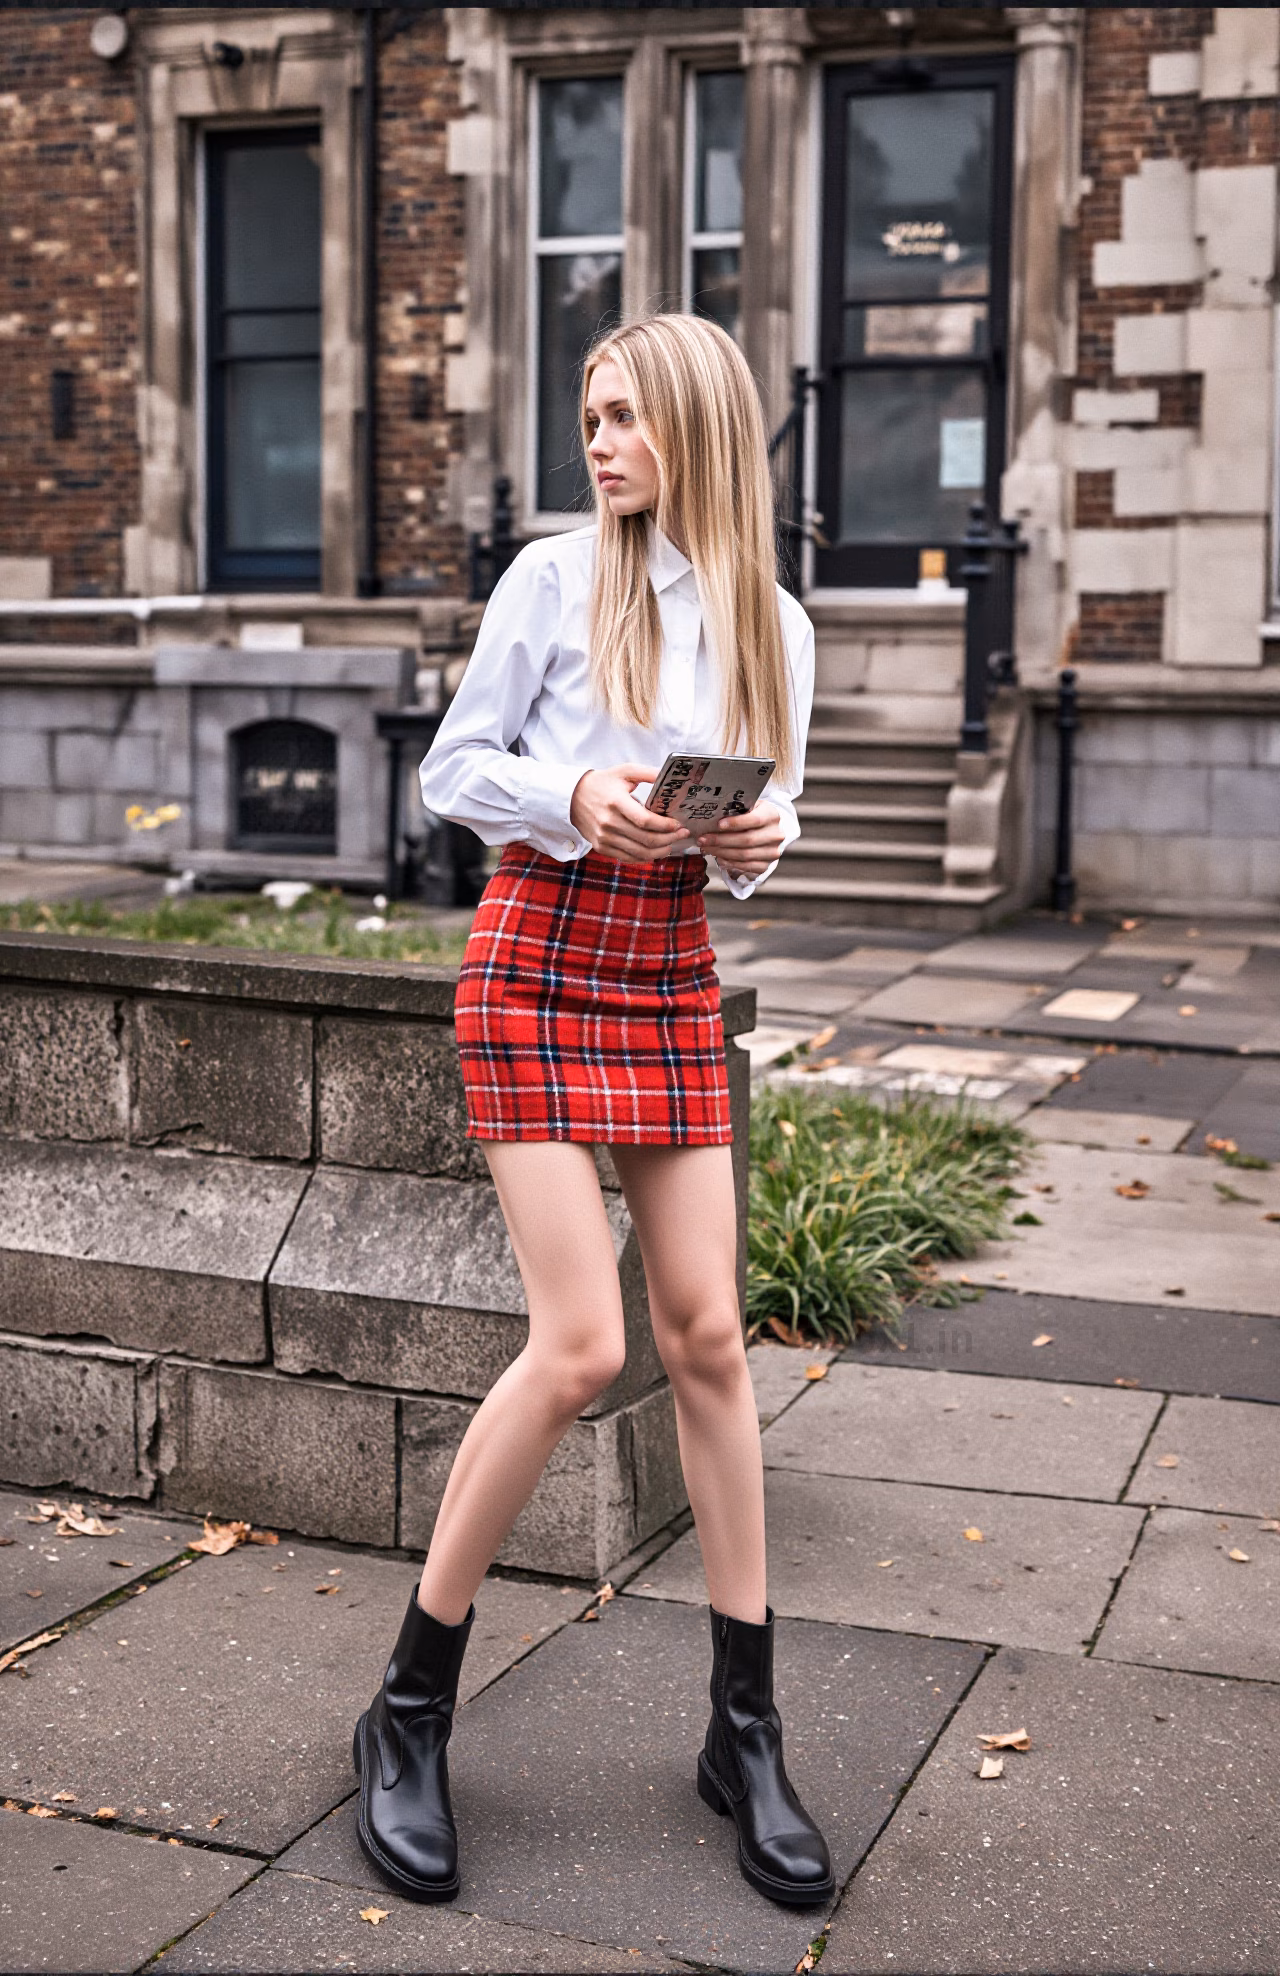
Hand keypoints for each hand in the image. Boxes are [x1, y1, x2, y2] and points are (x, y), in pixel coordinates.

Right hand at [569, 764, 689, 863]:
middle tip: (681, 834)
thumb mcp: (624, 771)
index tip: (678, 824)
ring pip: (639, 853)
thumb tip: (671, 778)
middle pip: (646, 839)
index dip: (665, 825)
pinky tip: (656, 851)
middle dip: (669, 839)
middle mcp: (609, 823)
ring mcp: (604, 838)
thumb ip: (648, 773)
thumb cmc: (602, 783)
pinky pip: (628, 858)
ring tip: (672, 844)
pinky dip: (645, 858)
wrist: (573, 797)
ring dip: (660, 851)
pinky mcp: (602, 847)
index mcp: (616, 802)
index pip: (646, 820)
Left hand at [695, 801, 785, 880]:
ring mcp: (772, 852)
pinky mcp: (766, 865)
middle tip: (702, 839)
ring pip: (744, 855)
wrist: (767, 830)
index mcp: (772, 815)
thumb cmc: (752, 815)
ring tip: (706, 848)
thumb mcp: (748, 807)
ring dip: (721, 853)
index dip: (736, 823)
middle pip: (746, 840)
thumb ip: (735, 810)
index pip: (754, 820)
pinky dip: (730, 863)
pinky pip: (745, 866)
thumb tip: (711, 817)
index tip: (718, 824)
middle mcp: (775, 835)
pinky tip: (718, 857)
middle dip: (721, 840)